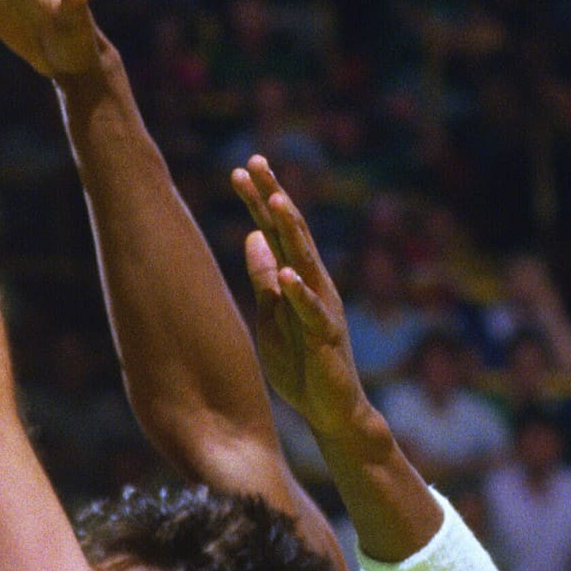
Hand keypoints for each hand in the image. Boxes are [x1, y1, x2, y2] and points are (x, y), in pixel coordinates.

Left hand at [231, 156, 368, 436]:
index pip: (276, 231)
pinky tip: (288, 274)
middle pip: (293, 233)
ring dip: (291, 231)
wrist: (330, 409)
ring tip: (276, 201)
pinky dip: (300, 293)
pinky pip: (312, 312)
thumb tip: (251, 235)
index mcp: (298, 277)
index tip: (239, 168)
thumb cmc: (301, 362)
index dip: (259, 200)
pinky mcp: (326, 337)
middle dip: (275, 197)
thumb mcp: (272, 314)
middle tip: (257, 162)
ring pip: (306, 262)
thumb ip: (264, 278)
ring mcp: (322, 308)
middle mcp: (314, 284)